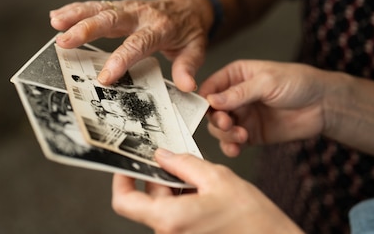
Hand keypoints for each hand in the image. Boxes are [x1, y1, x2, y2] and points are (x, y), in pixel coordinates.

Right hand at [51, 0, 211, 91]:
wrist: (189, 6)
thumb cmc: (189, 29)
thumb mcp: (196, 48)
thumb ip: (188, 66)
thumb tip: (187, 85)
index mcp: (161, 27)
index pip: (138, 43)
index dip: (121, 60)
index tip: (105, 77)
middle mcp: (142, 14)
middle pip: (112, 19)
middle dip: (87, 29)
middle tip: (64, 41)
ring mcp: (129, 8)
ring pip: (100, 8)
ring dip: (76, 14)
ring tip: (55, 22)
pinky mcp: (119, 6)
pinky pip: (96, 6)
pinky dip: (76, 9)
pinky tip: (57, 15)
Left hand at [111, 149, 302, 233]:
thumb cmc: (250, 217)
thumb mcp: (218, 178)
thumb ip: (185, 164)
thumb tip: (162, 155)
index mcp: (170, 219)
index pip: (124, 202)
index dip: (122, 180)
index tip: (127, 164)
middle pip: (149, 202)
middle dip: (160, 178)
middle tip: (176, 159)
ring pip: (164, 209)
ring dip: (176, 190)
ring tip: (202, 178)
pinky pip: (177, 218)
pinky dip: (186, 202)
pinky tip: (206, 193)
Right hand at [200, 60, 331, 157]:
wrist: (323, 104)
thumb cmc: (299, 83)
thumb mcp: (268, 82)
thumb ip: (239, 93)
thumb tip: (212, 100)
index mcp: (237, 75)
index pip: (210, 86)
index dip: (203, 99)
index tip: (203, 110)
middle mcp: (237, 95)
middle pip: (212, 111)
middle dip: (216, 119)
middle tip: (227, 124)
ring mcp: (244, 115)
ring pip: (220, 129)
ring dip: (225, 134)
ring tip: (240, 135)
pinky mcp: (252, 134)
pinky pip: (233, 142)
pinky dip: (231, 146)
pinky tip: (236, 148)